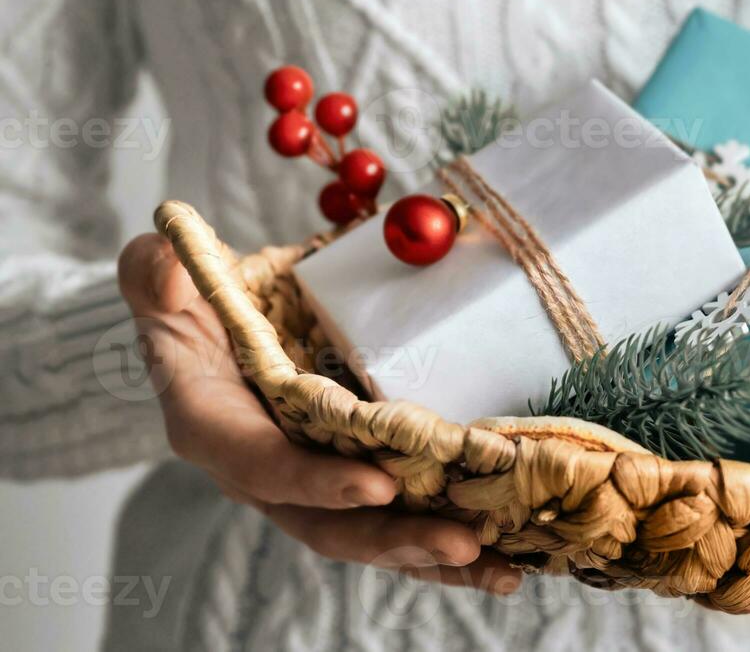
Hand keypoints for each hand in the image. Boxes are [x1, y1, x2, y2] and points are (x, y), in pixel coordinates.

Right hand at [118, 233, 520, 593]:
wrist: (214, 323)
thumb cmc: (191, 301)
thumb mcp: (161, 278)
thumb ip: (156, 276)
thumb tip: (171, 268)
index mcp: (213, 426)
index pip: (261, 465)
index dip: (316, 482)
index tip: (377, 486)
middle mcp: (264, 470)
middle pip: (326, 524)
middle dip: (393, 539)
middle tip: (461, 543)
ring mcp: (310, 483)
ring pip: (370, 536)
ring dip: (433, 556)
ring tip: (500, 569)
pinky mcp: (350, 481)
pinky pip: (397, 524)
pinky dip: (446, 550)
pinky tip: (504, 565)